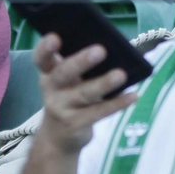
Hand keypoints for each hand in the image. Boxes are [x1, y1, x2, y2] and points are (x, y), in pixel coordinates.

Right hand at [31, 33, 137, 154]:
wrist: (58, 136)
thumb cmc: (70, 94)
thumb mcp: (69, 79)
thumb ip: (82, 62)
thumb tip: (114, 45)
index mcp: (49, 72)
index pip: (42, 58)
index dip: (45, 48)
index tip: (55, 37)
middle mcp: (52, 89)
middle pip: (63, 73)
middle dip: (80, 61)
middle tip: (100, 50)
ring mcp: (62, 108)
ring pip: (84, 94)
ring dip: (103, 83)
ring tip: (121, 74)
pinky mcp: (75, 124)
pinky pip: (98, 112)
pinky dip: (116, 103)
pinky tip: (132, 95)